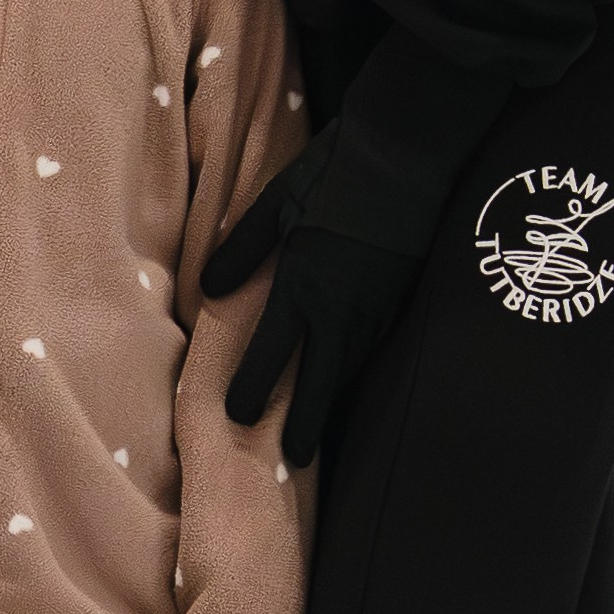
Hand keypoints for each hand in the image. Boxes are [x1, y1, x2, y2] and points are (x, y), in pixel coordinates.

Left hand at [205, 139, 419, 467]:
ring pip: (351, 368)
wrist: (406, 156)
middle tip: (293, 457)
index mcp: (303, 289)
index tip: (236, 416)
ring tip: (317, 425)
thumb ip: (240, 251)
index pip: (271, 356)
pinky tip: (350, 374)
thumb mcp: (274, 206)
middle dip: (306, 424)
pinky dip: (358, 367)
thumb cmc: (334, 174)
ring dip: (333, 398)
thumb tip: (208, 290)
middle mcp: (340, 311)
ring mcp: (377, 309)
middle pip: (321, 384)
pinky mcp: (402, 299)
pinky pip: (374, 346)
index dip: (252, 390)